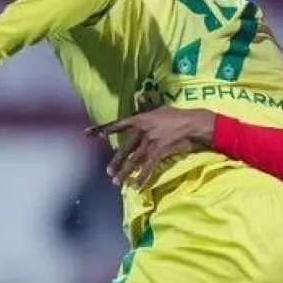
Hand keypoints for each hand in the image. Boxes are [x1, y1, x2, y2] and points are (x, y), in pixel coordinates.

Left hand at [86, 107, 215, 188]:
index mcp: (140, 118)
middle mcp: (142, 130)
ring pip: (134, 160)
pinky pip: (148, 167)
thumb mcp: (161, 108)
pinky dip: (142, 178)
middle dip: (116, 162)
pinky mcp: (160, 151)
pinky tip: (137, 186)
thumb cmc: (179, 115)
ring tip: (117, 182)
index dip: (102, 129)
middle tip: (108, 172)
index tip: (88, 134)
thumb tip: (140, 96)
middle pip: (124, 148)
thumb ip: (148, 106)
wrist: (194, 123)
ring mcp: (150, 141)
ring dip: (125, 173)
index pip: (117, 124)